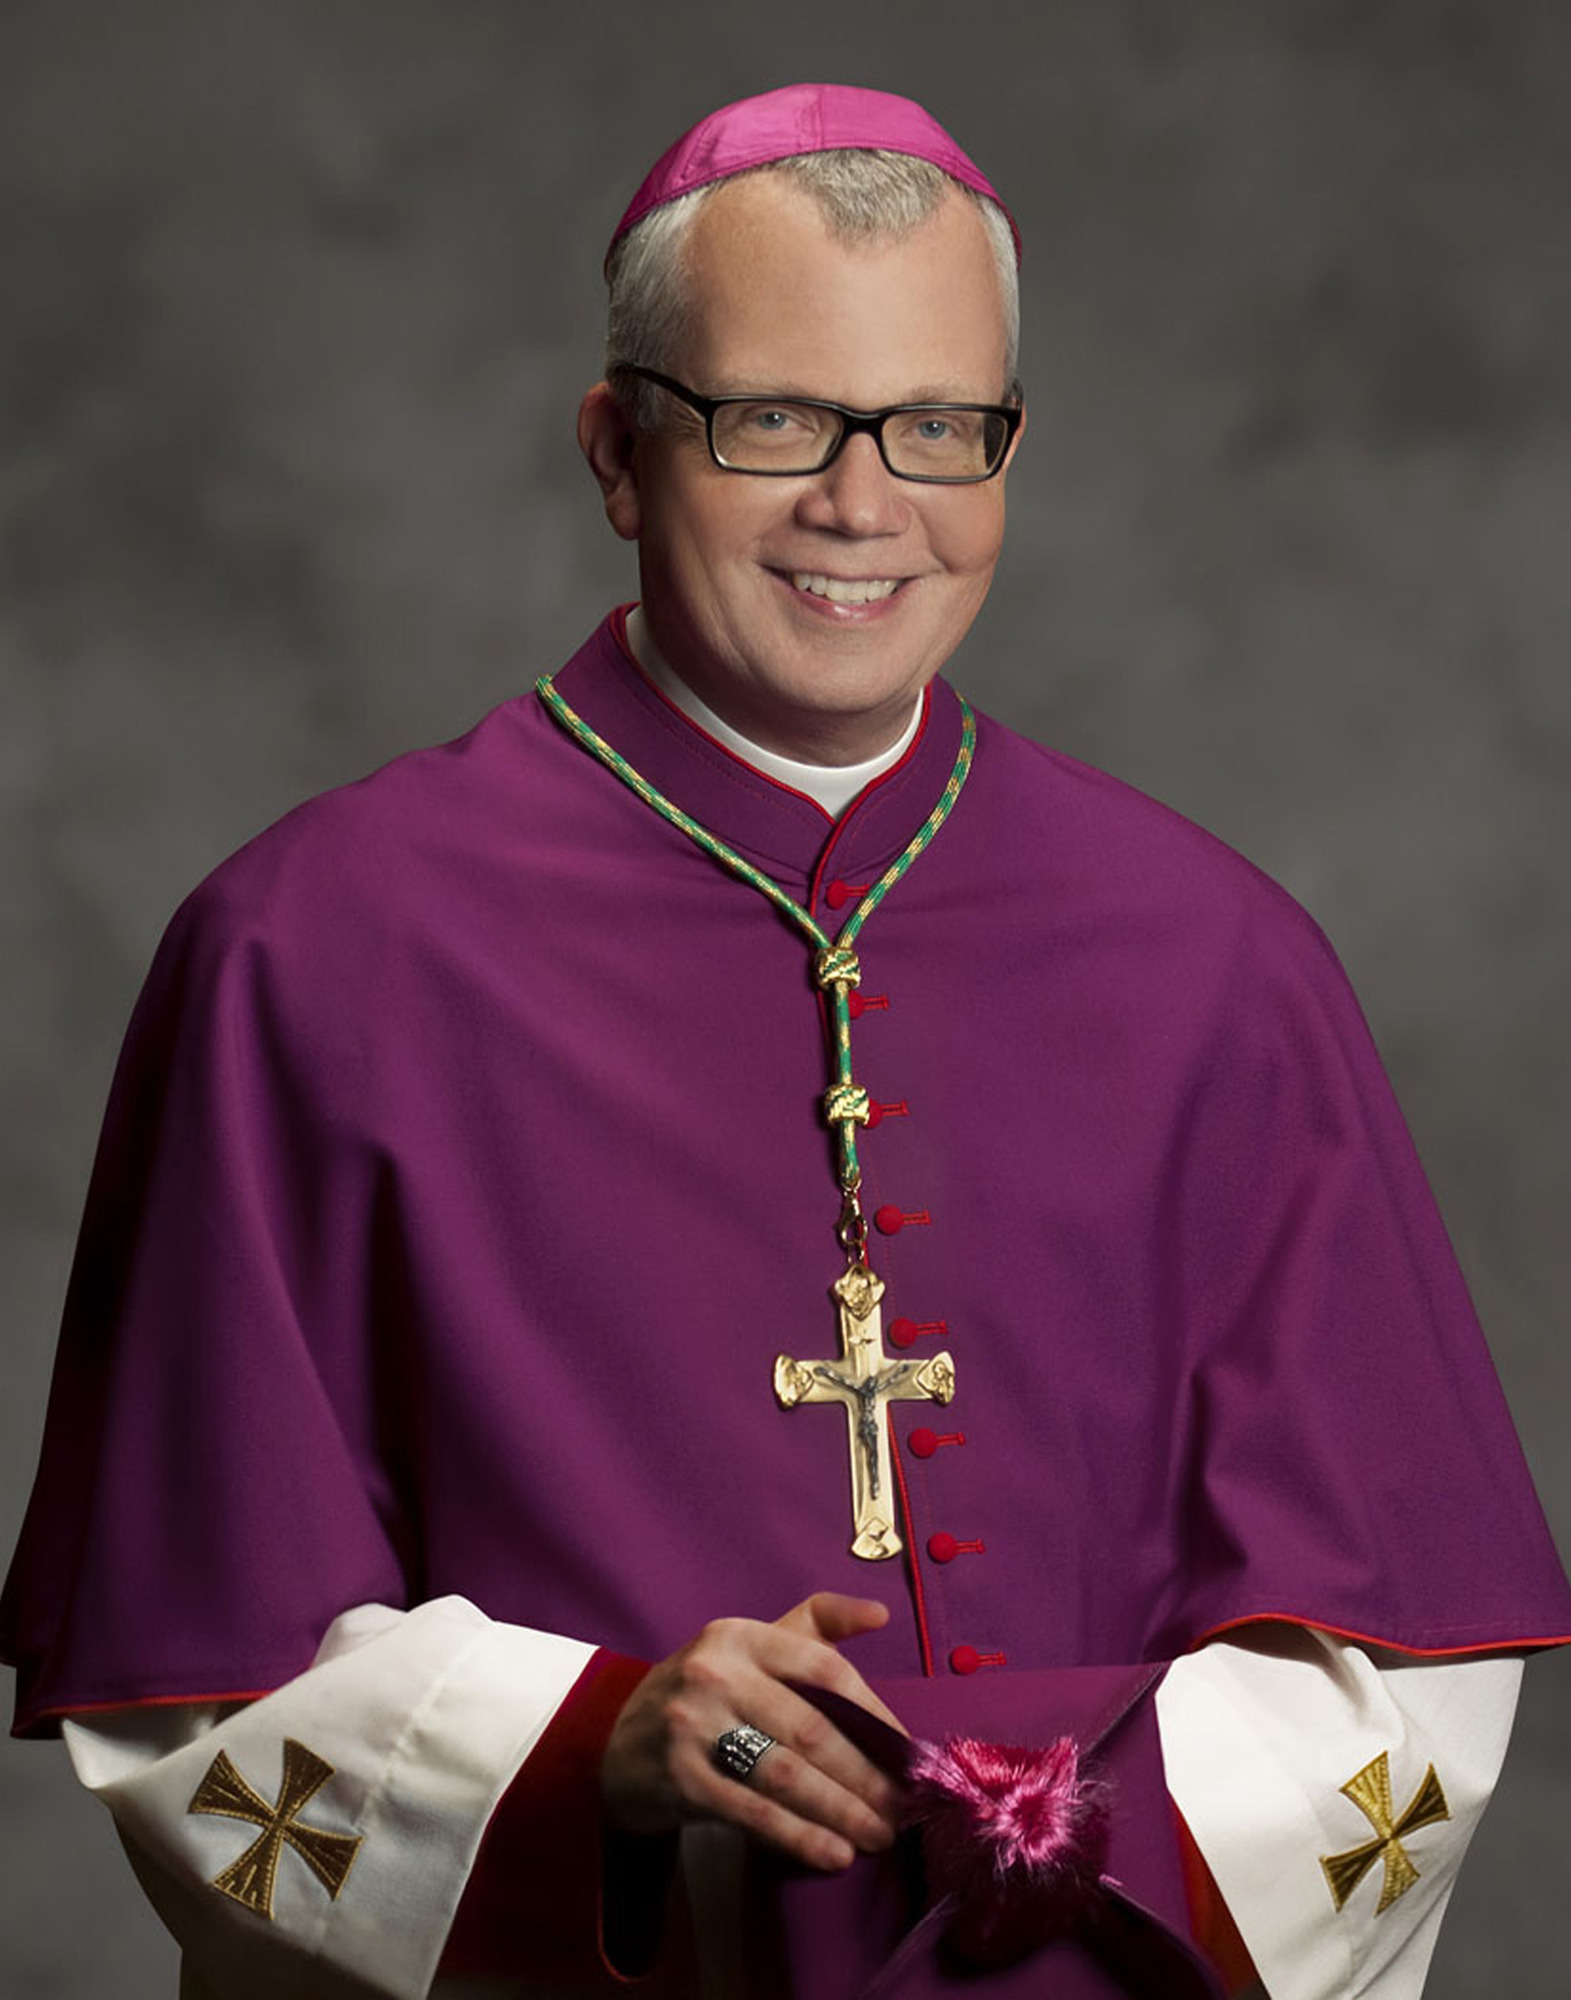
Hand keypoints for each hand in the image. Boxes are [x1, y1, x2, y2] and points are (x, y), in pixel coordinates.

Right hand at [600, 1592, 906, 1870]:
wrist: (615, 1740)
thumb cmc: (704, 1691)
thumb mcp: (749, 1645)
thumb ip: (816, 1624)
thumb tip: (880, 1612)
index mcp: (740, 1635)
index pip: (823, 1668)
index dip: (873, 1712)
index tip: (905, 1751)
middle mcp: (715, 1673)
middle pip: (810, 1728)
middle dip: (865, 1774)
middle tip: (901, 1807)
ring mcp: (693, 1727)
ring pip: (786, 1775)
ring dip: (841, 1811)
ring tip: (878, 1834)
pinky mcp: (681, 1779)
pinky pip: (754, 1813)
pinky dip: (800, 1837)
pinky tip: (835, 1853)